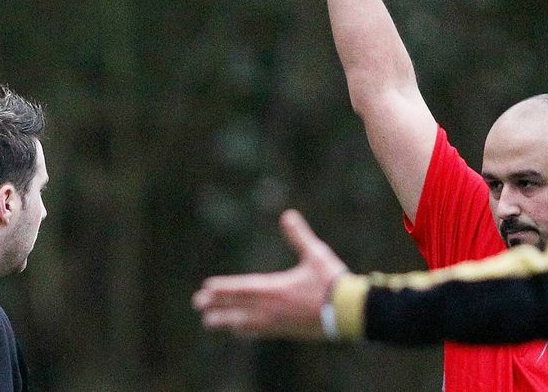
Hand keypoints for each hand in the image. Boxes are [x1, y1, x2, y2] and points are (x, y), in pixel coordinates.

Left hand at [193, 209, 349, 339]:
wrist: (350, 313)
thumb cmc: (332, 282)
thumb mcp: (316, 255)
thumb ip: (299, 236)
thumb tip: (288, 215)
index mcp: (276, 289)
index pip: (242, 289)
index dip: (223, 289)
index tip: (206, 288)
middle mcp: (272, 308)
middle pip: (237, 307)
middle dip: (216, 305)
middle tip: (197, 304)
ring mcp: (278, 323)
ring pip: (244, 323)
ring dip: (226, 320)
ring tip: (209, 321)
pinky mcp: (286, 332)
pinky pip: (259, 332)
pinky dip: (245, 330)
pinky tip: (238, 331)